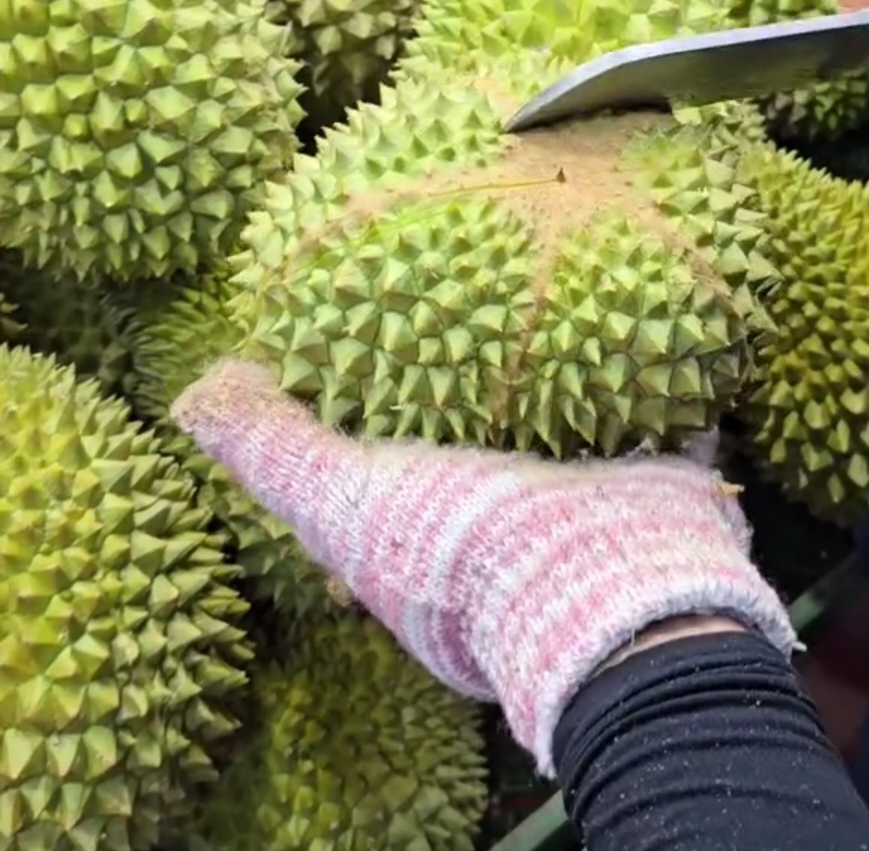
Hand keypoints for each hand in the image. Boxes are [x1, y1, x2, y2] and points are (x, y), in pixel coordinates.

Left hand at [172, 359, 794, 774]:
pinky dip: (652, 374)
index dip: (364, 429)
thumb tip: (202, 388)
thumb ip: (269, 447)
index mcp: (427, 534)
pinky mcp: (655, 477)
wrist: (600, 583)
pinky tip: (644, 311)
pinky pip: (657, 412)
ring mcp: (585, 502)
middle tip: (459, 308)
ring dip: (562, 375)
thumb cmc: (457, 546)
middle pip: (480, 447)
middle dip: (471, 393)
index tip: (356, 359)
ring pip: (570, 423)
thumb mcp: (338, 497)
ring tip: (549, 296)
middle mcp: (504, 522)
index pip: (386, 477)